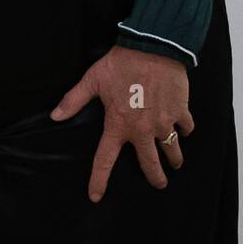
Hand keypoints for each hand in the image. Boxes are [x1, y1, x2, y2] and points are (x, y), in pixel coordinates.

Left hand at [50, 45, 192, 198]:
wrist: (153, 47)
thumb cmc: (122, 63)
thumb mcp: (93, 80)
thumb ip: (74, 100)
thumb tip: (55, 116)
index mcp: (118, 125)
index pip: (105, 160)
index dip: (98, 180)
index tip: (96, 196)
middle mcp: (142, 130)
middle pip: (150, 165)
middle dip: (156, 178)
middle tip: (158, 183)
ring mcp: (163, 122)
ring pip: (172, 151)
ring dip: (174, 159)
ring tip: (175, 162)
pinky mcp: (180, 111)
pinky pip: (186, 128)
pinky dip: (185, 130)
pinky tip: (182, 128)